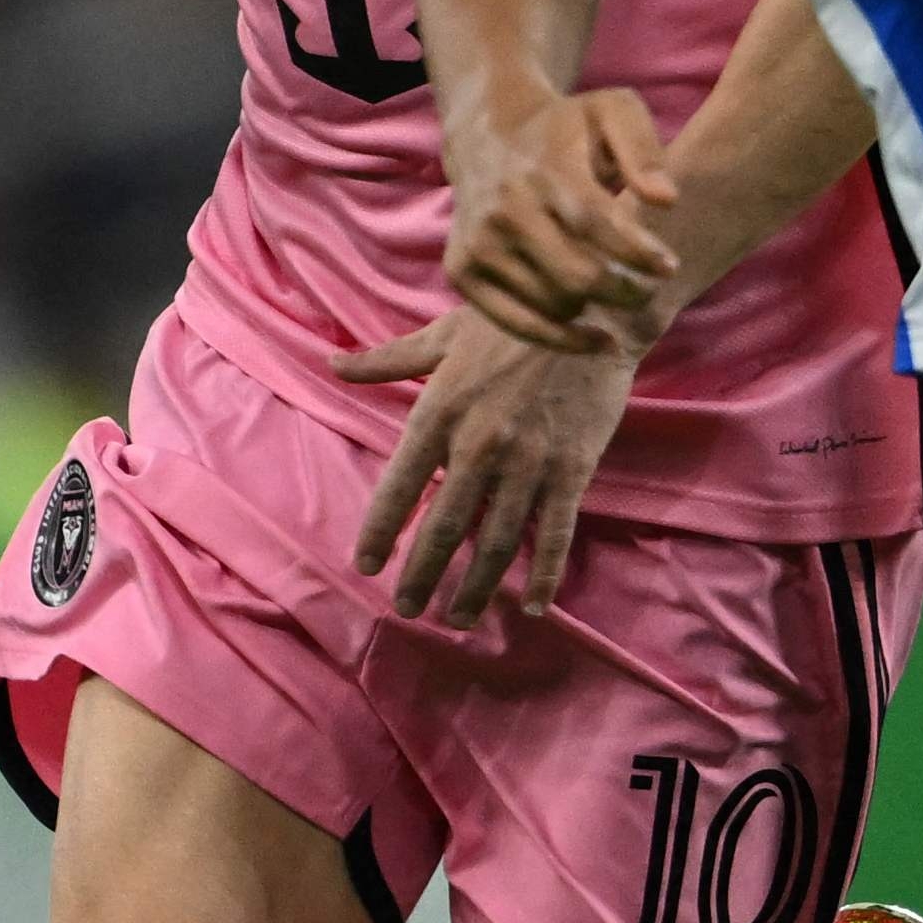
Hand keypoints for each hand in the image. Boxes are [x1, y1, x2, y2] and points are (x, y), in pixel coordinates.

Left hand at [342, 312, 641, 626]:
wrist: (591, 304)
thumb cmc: (509, 318)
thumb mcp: (441, 334)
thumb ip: (384, 360)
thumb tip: (330, 362)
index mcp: (439, 413)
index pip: (399, 486)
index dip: (380, 530)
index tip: (366, 565)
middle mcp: (479, 445)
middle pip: (445, 527)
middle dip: (422, 574)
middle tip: (406, 610)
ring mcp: (529, 461)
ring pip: (497, 541)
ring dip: (476, 586)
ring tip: (458, 618)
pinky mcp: (572, 468)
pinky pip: (555, 532)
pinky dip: (544, 574)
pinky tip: (535, 606)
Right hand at [444, 88, 682, 352]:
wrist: (487, 136)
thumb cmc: (565, 129)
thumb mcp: (613, 112)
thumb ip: (644, 151)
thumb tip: (666, 201)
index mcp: (544, 169)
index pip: (596, 223)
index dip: (637, 254)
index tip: (669, 268)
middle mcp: (505, 209)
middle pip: (577, 276)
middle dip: (625, 292)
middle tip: (647, 291)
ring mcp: (479, 243)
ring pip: (554, 304)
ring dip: (594, 306)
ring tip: (612, 289)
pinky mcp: (462, 271)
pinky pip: (518, 323)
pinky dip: (561, 338)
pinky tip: (594, 339)